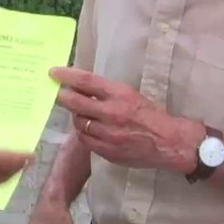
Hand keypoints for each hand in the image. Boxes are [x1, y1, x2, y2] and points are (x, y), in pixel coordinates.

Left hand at [50, 67, 201, 173]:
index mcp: (119, 95)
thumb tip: (82, 87)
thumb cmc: (151, 115)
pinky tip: (87, 129)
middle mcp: (111, 113)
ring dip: (76, 116)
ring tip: (79, 113)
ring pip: (79, 123)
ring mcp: (108, 134)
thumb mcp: (131, 95)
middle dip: (63, 97)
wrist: (169, 142)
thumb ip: (107, 93)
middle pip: (76, 103)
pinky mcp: (107, 151)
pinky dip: (83, 132)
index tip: (54, 72)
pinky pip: (86, 140)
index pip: (86, 82)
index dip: (67, 76)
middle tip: (58, 94)